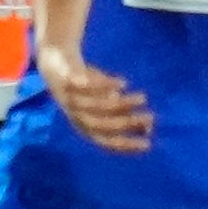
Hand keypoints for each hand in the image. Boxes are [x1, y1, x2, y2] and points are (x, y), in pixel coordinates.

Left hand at [38, 37, 153, 155]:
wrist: (56, 63)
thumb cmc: (88, 89)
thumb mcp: (108, 104)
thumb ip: (124, 115)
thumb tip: (148, 127)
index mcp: (84, 126)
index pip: (104, 142)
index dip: (125, 145)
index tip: (148, 144)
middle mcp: (75, 115)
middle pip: (100, 125)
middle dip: (126, 123)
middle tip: (150, 117)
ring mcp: (68, 98)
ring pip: (95, 105)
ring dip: (122, 104)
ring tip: (143, 98)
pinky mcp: (65, 80)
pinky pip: (84, 84)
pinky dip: (105, 85)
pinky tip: (124, 83)